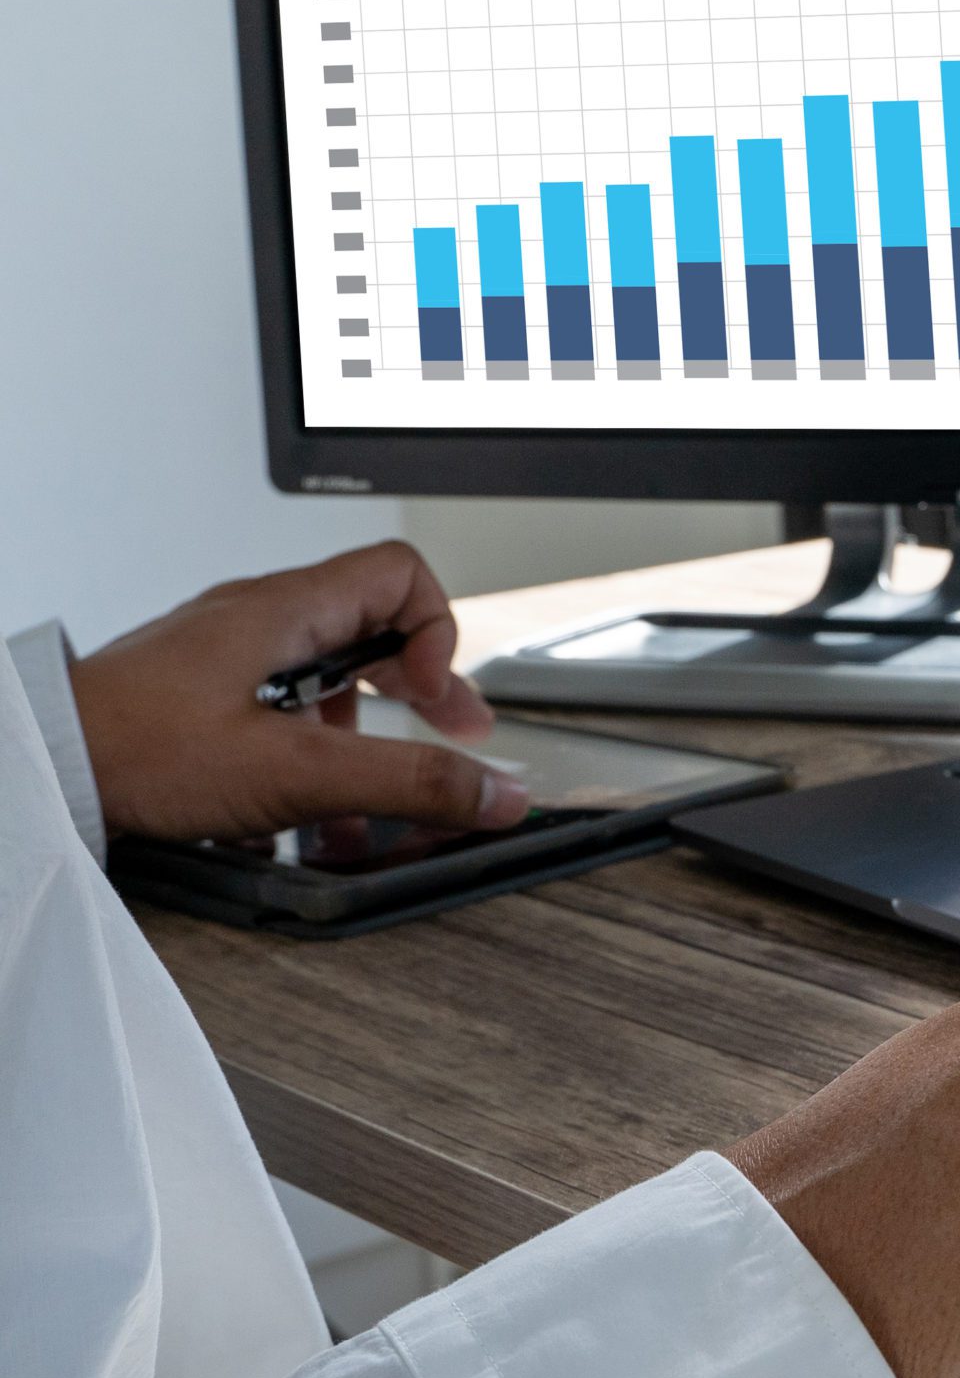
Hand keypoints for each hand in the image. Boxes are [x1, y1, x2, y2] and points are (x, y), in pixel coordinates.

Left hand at [67, 541, 528, 840]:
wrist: (38, 767)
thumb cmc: (134, 749)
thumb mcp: (295, 770)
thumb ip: (405, 781)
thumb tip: (496, 792)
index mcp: (288, 611)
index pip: (402, 577)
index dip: (436, 636)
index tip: (433, 704)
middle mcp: (259, 621)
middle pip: (374, 626)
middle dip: (417, 691)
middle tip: (444, 739)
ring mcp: (226, 655)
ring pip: (329, 670)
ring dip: (362, 730)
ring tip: (363, 788)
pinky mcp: (199, 692)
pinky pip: (282, 701)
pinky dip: (310, 747)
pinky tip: (299, 801)